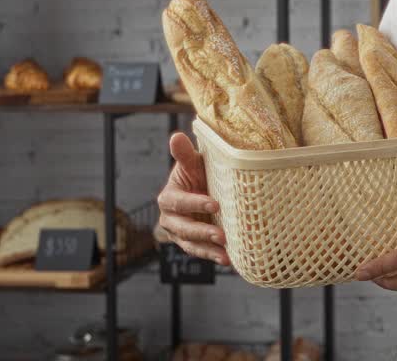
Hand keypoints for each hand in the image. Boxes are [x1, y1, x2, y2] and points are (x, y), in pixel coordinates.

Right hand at [157, 132, 228, 264]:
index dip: (195, 203)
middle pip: (183, 228)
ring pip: (191, 245)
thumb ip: (184, 154)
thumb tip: (176, 136)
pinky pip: (201, 252)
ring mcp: (180, 234)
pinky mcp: (191, 244)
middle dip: (202, 232)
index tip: (215, 203)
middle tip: (222, 235)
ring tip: (225, 254)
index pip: (179, 202)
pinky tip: (228, 260)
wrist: (203, 188)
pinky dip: (213, 257)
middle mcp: (170, 219)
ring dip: (208, 250)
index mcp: (168, 198)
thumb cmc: (197, 174)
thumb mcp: (192, 163)